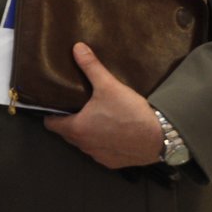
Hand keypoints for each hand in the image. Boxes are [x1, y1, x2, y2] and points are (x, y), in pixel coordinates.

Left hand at [43, 42, 165, 168]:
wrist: (161, 137)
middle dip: (69, 122)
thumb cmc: (131, 113)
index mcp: (77, 129)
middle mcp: (84, 146)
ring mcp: (99, 156)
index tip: (54, 106)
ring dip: (86, 134)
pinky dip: (102, 144)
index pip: (51, 125)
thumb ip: (91, 66)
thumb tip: (77, 48)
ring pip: (84, 145)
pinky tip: (112, 133)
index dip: (50, 115)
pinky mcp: (114, 163)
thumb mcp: (108, 86)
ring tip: (94, 118)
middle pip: (67, 135)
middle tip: (75, 108)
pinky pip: (101, 153)